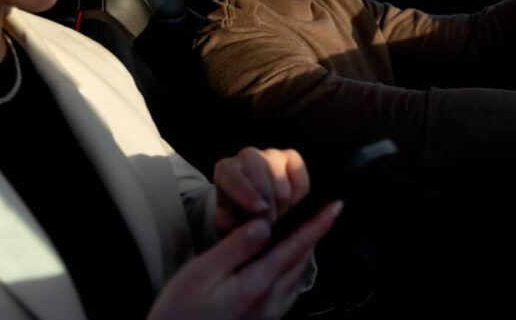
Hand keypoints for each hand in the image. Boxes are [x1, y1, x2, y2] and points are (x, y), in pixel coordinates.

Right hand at [148, 202, 342, 319]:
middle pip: (300, 262)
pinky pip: (287, 292)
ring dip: (304, 253)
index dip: (316, 225)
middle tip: (323, 213)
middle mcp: (269, 303)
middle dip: (313, 236)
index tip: (336, 206)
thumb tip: (264, 225)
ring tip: (307, 233)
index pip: (294, 247)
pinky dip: (292, 271)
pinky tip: (284, 265)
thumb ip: (235, 248)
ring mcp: (268, 316)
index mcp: (255, 285)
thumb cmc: (178, 313)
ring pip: (296, 278)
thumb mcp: (200, 274)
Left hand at [213, 147, 310, 233]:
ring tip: (277, 218)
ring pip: (281, 179)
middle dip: (268, 203)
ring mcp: (271, 154)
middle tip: (270, 225)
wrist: (254, 210)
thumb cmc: (238, 216)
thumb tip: (222, 220)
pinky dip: (298, 198)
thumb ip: (224, 221)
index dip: (247, 194)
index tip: (260, 211)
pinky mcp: (292, 158)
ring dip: (282, 204)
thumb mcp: (228, 223)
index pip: (234, 177)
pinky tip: (290, 208)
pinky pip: (300, 179)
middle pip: (261, 176)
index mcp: (226, 170)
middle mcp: (248, 156)